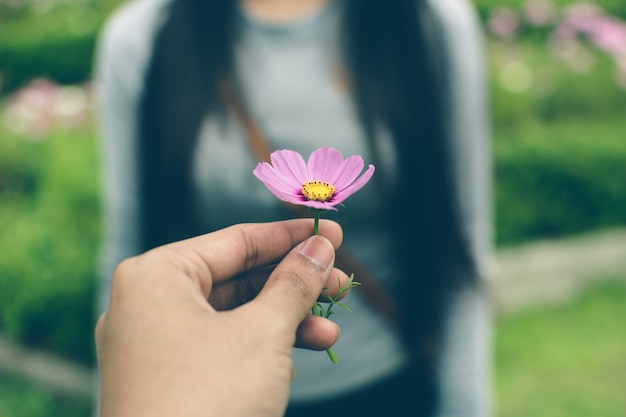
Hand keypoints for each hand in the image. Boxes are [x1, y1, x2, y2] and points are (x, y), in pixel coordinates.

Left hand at [95, 219, 347, 416]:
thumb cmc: (207, 402)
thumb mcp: (263, 333)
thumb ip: (295, 283)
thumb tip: (320, 247)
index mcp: (156, 276)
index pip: (236, 240)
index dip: (291, 236)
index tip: (333, 232)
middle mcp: (148, 304)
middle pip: (238, 277)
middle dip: (295, 282)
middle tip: (341, 281)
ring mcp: (155, 344)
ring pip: (234, 314)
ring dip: (286, 319)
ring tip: (331, 328)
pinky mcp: (168, 378)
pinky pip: (222, 345)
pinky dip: (263, 346)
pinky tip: (302, 353)